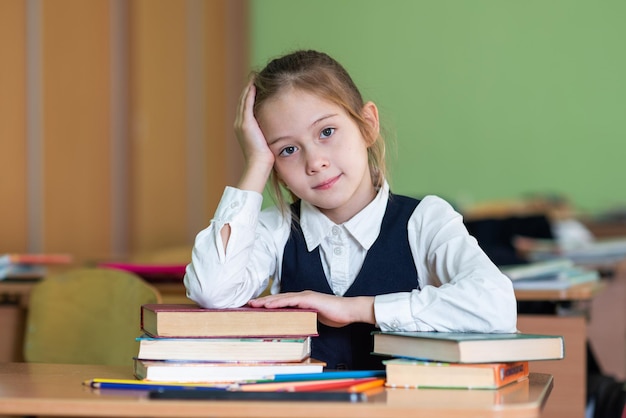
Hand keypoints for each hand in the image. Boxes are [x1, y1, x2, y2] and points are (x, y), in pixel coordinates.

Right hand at [234, 78, 274, 192]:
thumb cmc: (267, 158)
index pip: (247, 107)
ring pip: (244, 99)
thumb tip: (282, 128)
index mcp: (244, 128)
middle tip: (255, 75)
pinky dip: (249, 92)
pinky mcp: (245, 123)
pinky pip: (247, 103)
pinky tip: (254, 83)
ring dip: (249, 87)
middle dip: (249, 88)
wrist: (259, 166)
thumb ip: (271, 132)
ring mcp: (241, 123)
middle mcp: (240, 123)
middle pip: (243, 100)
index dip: (251, 95)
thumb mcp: (269, 142)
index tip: (258, 84)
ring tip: (255, 76)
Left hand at [248, 290, 375, 327]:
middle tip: (247, 305)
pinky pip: (290, 301)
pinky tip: (268, 305)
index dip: (268, 304)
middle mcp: (301, 296)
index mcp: (302, 301)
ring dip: (266, 301)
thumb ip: (305, 319)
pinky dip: (278, 303)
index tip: (256, 308)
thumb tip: (296, 326)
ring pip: (281, 298)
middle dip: (262, 301)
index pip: (282, 302)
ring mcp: (304, 296)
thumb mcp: (316, 318)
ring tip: (253, 304)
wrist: (349, 310)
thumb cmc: (335, 315)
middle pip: (278, 298)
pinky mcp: (308, 299)